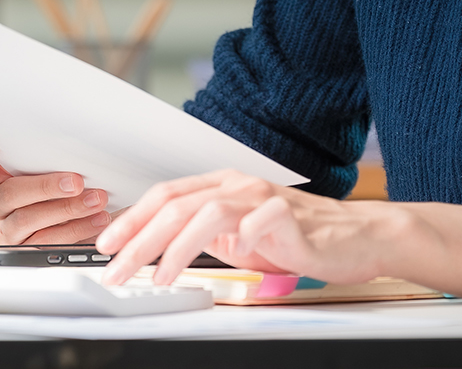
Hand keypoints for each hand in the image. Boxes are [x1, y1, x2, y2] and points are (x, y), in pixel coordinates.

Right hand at [0, 139, 111, 243]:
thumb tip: (75, 143)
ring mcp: (7, 229)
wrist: (82, 221)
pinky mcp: (24, 251)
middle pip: (9, 194)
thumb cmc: (65, 186)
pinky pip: (45, 242)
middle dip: (45, 187)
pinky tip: (95, 219)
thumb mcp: (53, 167)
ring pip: (28, 220)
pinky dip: (76, 229)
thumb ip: (50, 157)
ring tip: (94, 200)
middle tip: (75, 182)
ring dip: (67, 209)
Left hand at [96, 169, 389, 286]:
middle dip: (139, 239)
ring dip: (177, 246)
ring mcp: (264, 197)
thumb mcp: (237, 237)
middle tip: (116, 269)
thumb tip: (156, 251)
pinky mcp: (291, 215)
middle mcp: (238, 185)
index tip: (106, 246)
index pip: (165, 196)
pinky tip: (232, 257)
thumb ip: (202, 236)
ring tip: (159, 277)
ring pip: (207, 211)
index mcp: (221, 186)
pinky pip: (260, 220)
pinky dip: (242, 237)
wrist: (354, 237)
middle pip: (176, 205)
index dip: (132, 220)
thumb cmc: (295, 237)